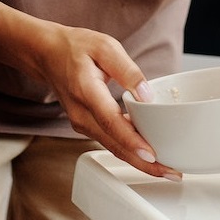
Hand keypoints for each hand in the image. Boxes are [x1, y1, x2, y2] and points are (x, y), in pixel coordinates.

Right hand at [23, 20, 180, 180]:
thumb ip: (127, 70)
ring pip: (113, 148)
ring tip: (167, 168)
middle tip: (172, 172)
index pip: (111, 122)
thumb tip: (147, 94)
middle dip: (144, 163)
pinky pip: (109, 141)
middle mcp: (82, 114)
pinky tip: (149, 153)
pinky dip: (129, 150)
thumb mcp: (105, 47)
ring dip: (138, 161)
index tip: (152, 154)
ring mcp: (82, 123)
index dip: (132, 141)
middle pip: (114, 145)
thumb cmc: (76, 48)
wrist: (48, 54)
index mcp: (86, 92)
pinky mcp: (86, 125)